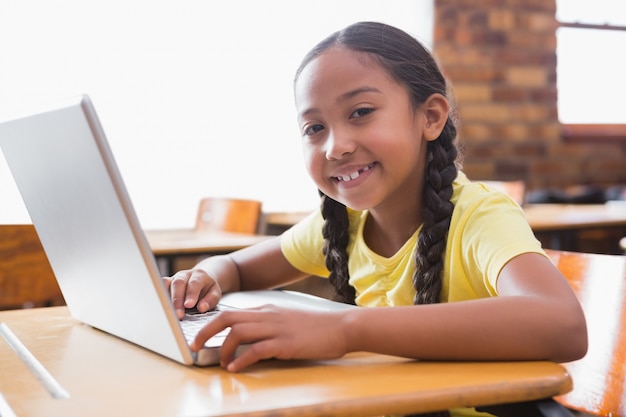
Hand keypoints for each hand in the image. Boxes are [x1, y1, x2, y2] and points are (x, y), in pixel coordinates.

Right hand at [163, 269, 221, 318]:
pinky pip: (159, 287)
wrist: (201, 279)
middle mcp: (185, 275)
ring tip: (168, 313)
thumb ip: (210, 300)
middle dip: (177, 300)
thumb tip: (202, 308)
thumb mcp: (215, 293)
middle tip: (178, 314)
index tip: (188, 305)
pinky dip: (160, 298)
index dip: (191, 294)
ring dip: (166, 299)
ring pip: (166, 284)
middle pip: (178, 284)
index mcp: (199, 275)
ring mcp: (174, 278)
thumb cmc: (207, 288)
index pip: (194, 283)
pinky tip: (161, 308)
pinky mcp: (166, 283)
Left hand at [191, 305, 348, 371]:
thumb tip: (248, 339)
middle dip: (206, 331)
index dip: (211, 323)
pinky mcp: (285, 343)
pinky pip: (256, 349)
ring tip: (221, 362)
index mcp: (266, 309)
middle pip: (227, 318)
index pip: (231, 312)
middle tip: (194, 346)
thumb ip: (268, 325)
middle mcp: (267, 315)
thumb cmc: (316, 327)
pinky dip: (241, 359)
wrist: (341, 327)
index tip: (200, 336)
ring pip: (238, 332)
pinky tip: (236, 367)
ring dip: (223, 348)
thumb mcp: (287, 320)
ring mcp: (276, 328)